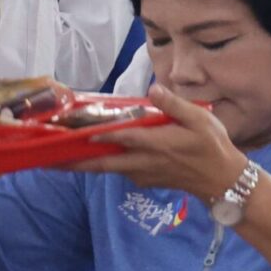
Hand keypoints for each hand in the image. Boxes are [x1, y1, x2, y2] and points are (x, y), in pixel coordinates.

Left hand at [65, 84, 246, 201]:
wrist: (222, 180)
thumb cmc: (212, 146)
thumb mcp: (200, 120)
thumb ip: (174, 105)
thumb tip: (153, 89)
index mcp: (156, 144)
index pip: (122, 138)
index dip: (99, 136)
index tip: (76, 134)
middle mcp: (144, 162)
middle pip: (103, 163)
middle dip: (75, 163)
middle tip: (48, 161)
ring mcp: (143, 173)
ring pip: (108, 169)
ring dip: (84, 165)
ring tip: (60, 159)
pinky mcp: (145, 179)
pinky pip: (118, 171)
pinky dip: (102, 165)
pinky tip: (91, 158)